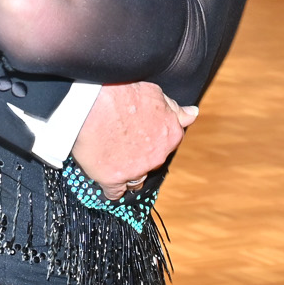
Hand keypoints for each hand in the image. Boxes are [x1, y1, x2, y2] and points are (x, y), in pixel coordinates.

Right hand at [70, 81, 194, 190]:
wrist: (91, 101)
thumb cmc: (120, 92)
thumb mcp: (154, 93)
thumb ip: (174, 109)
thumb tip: (192, 114)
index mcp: (170, 135)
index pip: (168, 145)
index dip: (153, 140)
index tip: (140, 136)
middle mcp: (157, 156)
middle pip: (152, 164)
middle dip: (140, 157)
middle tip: (122, 143)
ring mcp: (136, 171)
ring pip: (136, 180)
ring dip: (128, 173)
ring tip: (112, 159)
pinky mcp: (113, 180)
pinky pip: (115, 192)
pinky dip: (111, 187)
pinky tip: (104, 176)